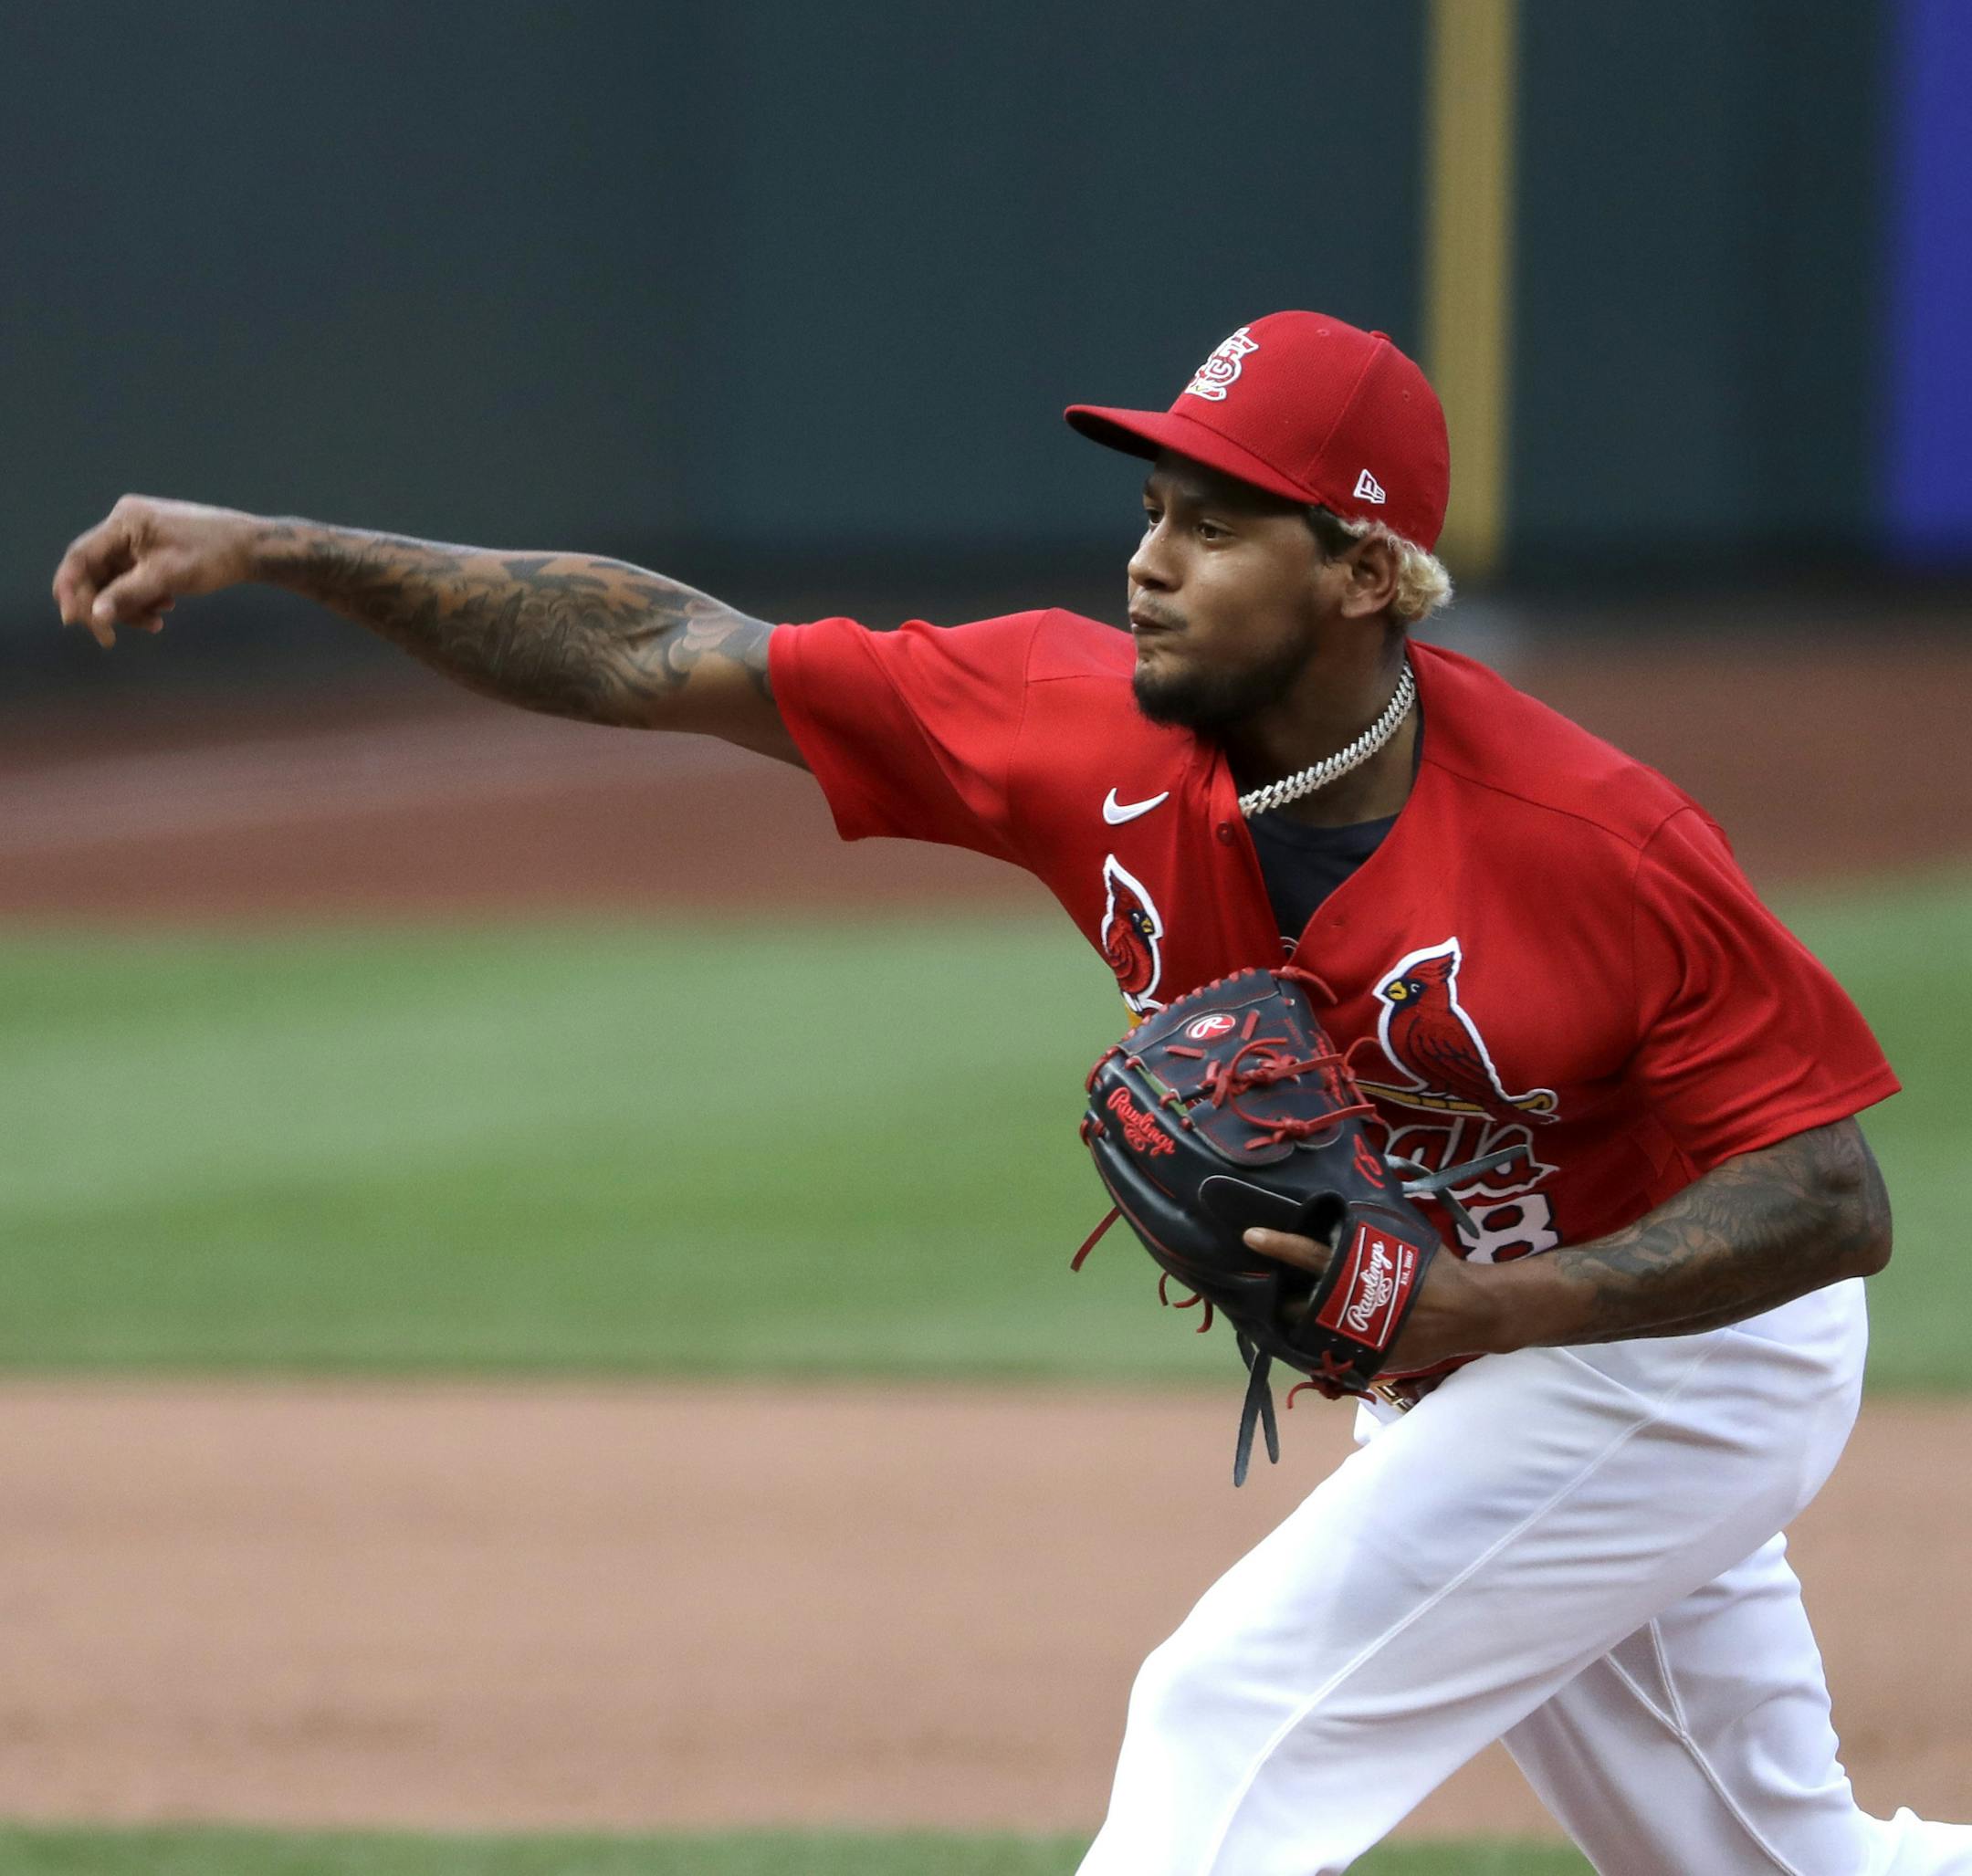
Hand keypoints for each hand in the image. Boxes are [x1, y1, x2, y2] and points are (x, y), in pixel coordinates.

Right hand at [53, 494, 263, 646]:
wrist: (251, 548)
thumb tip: (95, 616)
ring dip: (128, 605)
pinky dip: (143, 597)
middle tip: (110, 638)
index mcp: (125, 521)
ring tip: (156, 621)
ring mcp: (140, 537)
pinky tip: (165, 608)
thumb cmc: (213, 556)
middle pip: (96, 572)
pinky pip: (134, 578)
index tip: (72, 621)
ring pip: (116, 579)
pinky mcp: (153, 549)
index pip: (80, 556)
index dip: (71, 589)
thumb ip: (128, 595)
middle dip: (105, 605)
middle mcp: (127, 524)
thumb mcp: (167, 578)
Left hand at [1243, 1226, 1509, 1374]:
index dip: (1280, 1245)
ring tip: (1284, 1316)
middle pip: (1297, 1305)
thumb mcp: (1403, 1238)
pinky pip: (1332, 1356)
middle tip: (1267, 1290)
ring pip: (1309, 1335)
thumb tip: (1343, 1206)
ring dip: (1295, 1326)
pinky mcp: (1369, 1361)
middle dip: (1278, 1300)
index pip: (1310, 1254)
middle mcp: (1354, 1305)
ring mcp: (1360, 1338)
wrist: (1471, 1312)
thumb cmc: (1435, 1268)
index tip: (1251, 1236)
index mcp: (1359, 1268)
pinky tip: (1313, 1339)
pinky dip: (1320, 1347)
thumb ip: (1370, 1229)